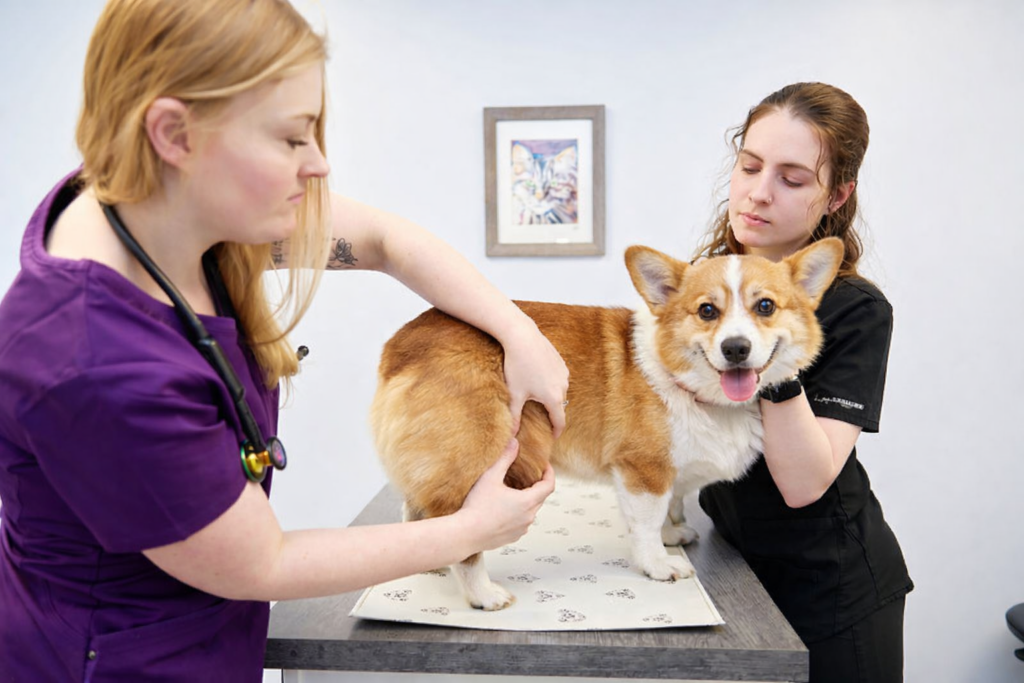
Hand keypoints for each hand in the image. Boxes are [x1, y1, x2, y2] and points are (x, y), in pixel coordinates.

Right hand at [459, 439, 554, 551]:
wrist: (465, 534)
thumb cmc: (477, 507)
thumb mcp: (490, 477)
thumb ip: (504, 458)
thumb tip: (515, 442)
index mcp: (527, 502)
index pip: (549, 486)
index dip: (549, 473)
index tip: (544, 465)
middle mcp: (528, 517)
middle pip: (540, 498)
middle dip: (535, 485)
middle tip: (525, 474)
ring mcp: (521, 529)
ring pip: (530, 511)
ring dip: (525, 500)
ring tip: (511, 490)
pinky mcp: (512, 537)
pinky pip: (521, 522)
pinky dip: (517, 513)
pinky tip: (502, 508)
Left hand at [501, 322, 569, 437]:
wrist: (522, 337)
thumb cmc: (517, 366)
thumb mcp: (514, 393)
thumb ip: (514, 416)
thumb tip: (511, 436)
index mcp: (553, 398)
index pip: (560, 421)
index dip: (556, 432)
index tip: (553, 437)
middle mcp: (563, 386)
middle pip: (560, 406)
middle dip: (551, 413)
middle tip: (541, 418)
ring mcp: (564, 373)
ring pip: (560, 391)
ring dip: (551, 396)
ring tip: (537, 397)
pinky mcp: (561, 362)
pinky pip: (558, 378)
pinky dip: (551, 383)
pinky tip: (537, 378)